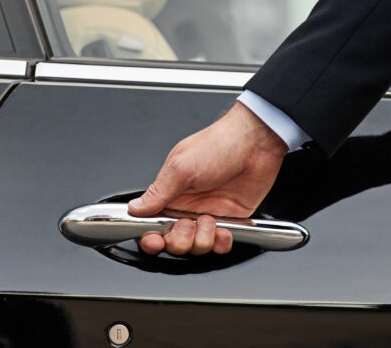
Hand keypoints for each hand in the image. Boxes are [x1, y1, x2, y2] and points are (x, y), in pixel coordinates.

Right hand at [128, 101, 287, 255]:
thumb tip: (135, 208)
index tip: (156, 241)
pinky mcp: (230, 220)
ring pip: (197, 247)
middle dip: (179, 240)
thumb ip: (158, 193)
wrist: (256, 143)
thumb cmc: (218, 145)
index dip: (151, 238)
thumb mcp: (181, 167)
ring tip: (209, 220)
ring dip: (202, 239)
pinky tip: (224, 229)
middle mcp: (187, 207)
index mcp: (170, 193)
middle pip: (173, 241)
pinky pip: (221, 245)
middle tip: (187, 225)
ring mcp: (208, 215)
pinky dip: (222, 242)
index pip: (151, 223)